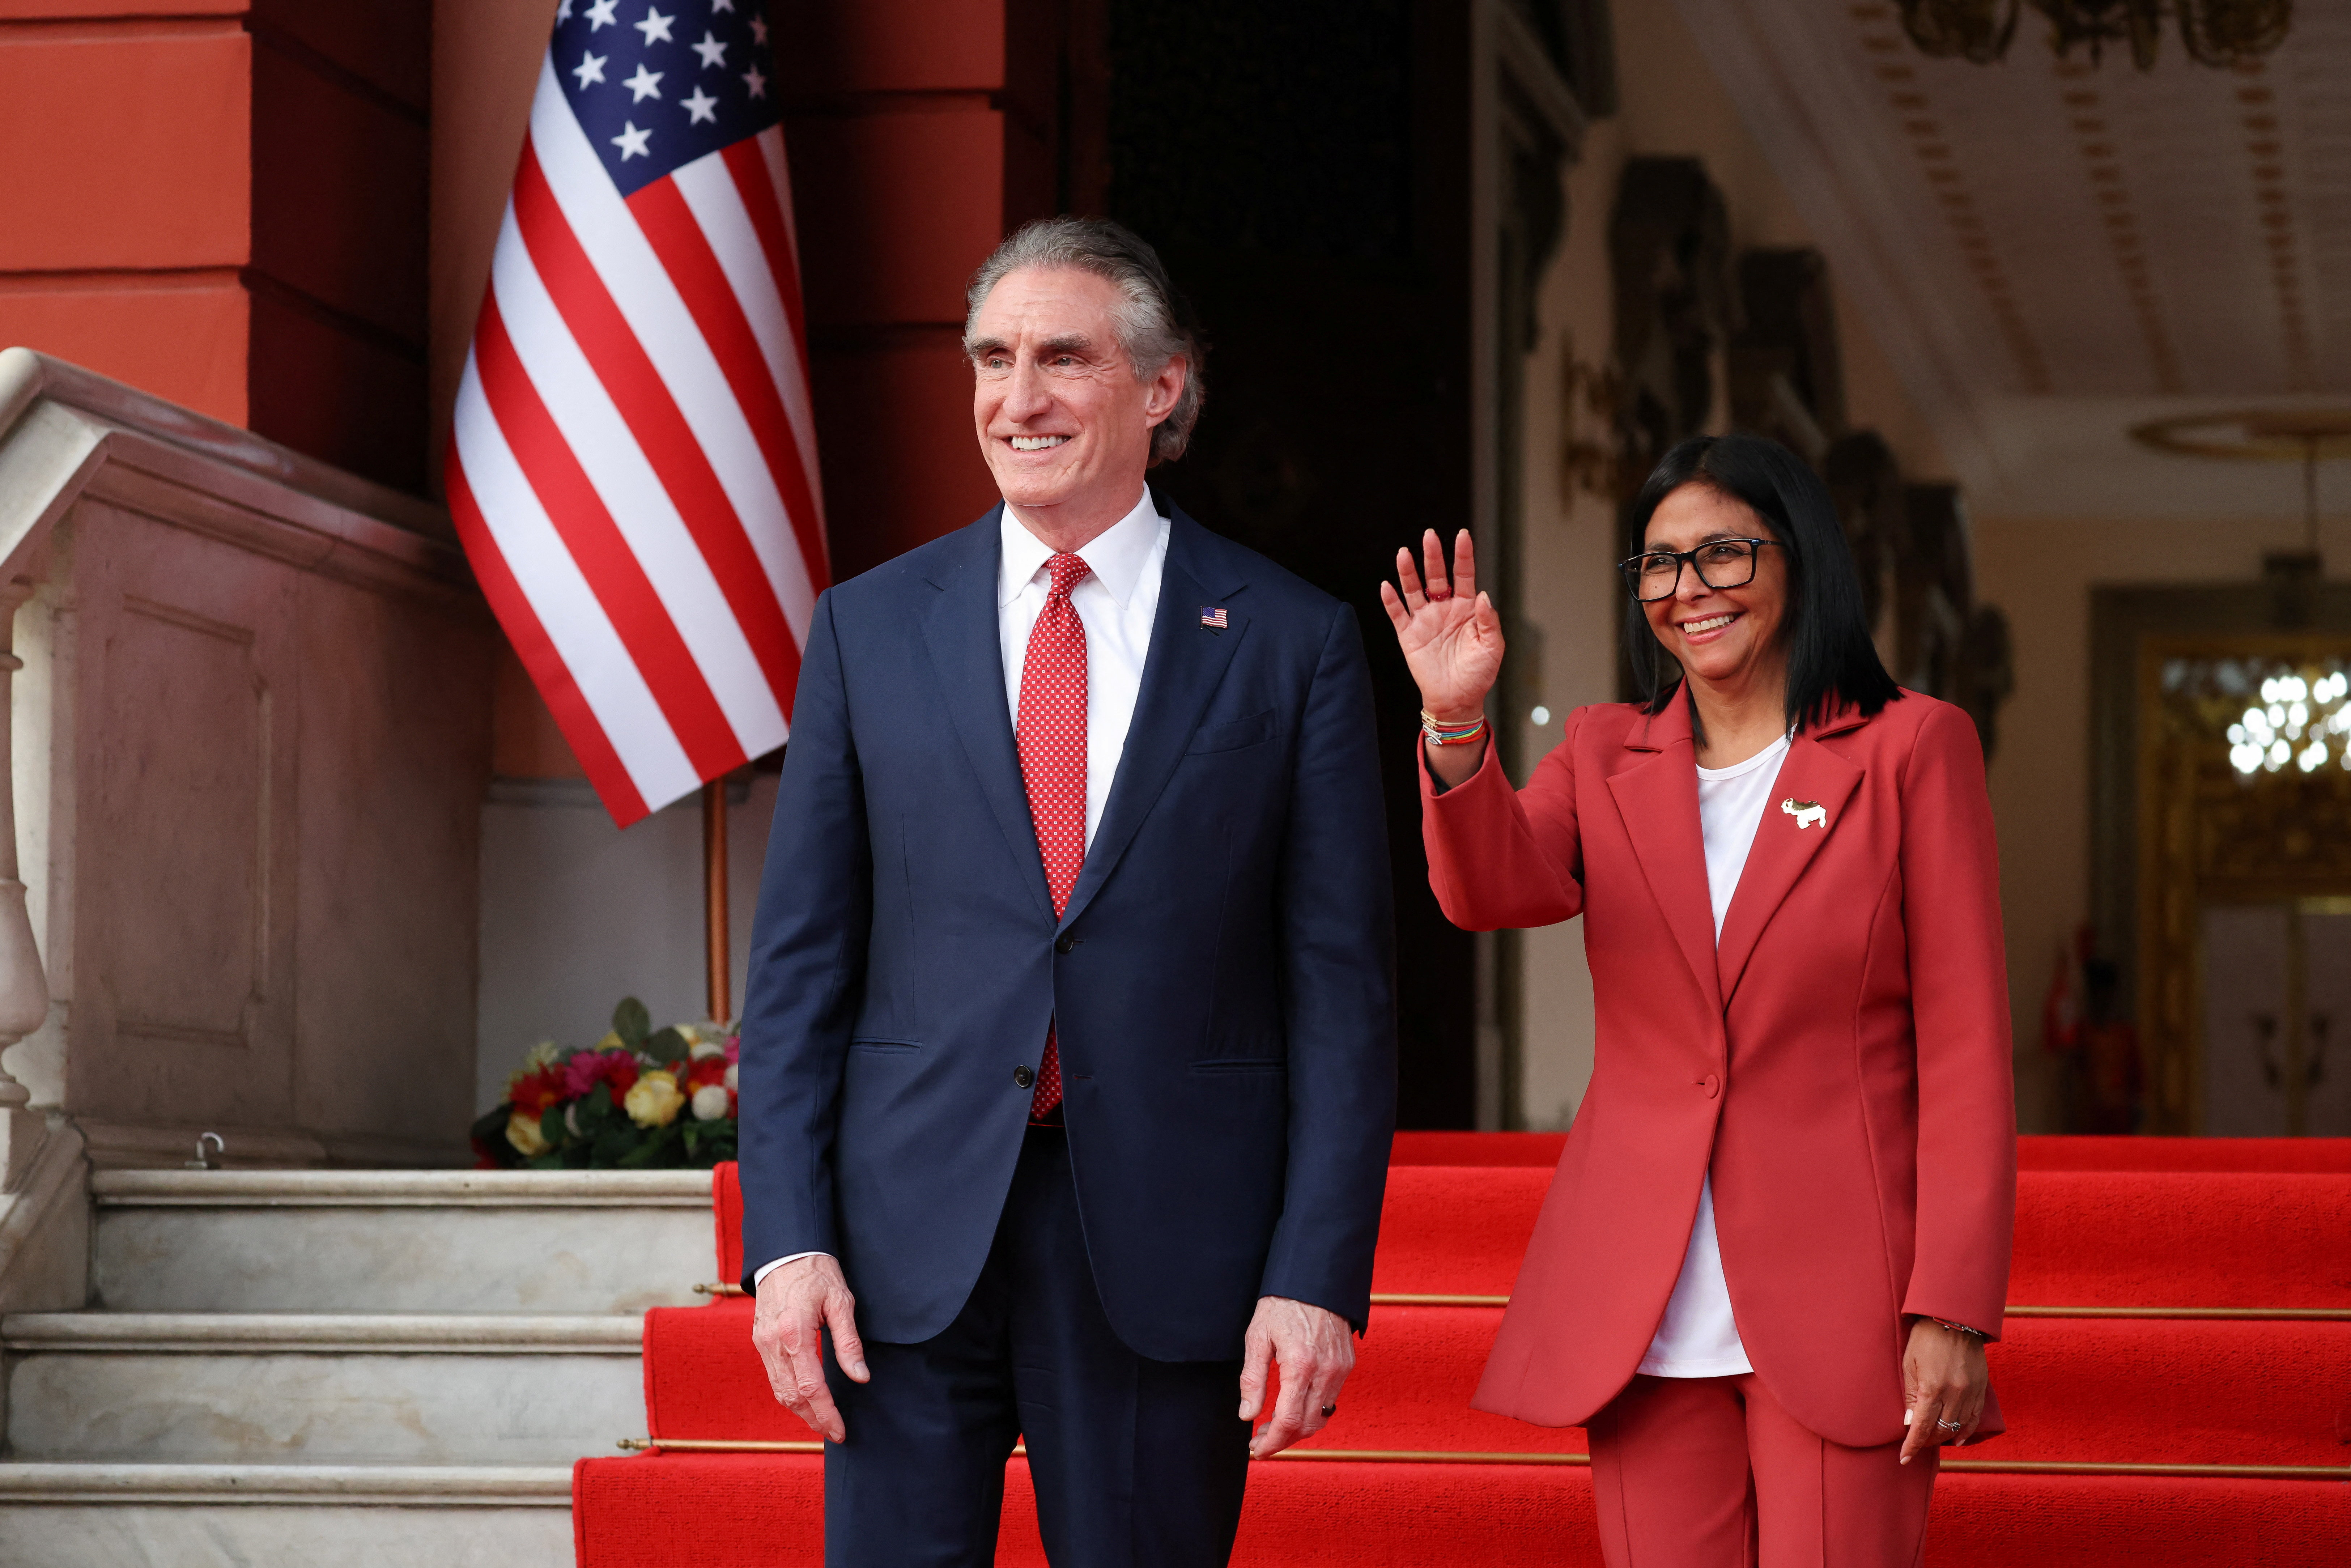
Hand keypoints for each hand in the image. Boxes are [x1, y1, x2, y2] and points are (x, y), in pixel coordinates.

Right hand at [751, 1254, 868, 1442]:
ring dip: (800, 1411)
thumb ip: (848, 1342)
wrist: (785, 1252)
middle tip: (834, 1432)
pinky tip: (805, 1400)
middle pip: (792, 1395)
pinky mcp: (760, 1340)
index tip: (840, 1430)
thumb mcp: (841, 1301)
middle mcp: (773, 1342)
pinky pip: (774, 1377)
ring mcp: (762, 1343)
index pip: (811, 1386)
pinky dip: (789, 1394)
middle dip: (814, 1419)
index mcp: (794, 1332)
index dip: (826, 1412)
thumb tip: (859, 1377)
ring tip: (822, 1422)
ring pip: (779, 1390)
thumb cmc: (816, 1272)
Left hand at [1237, 1295, 1355, 1458]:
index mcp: (1300, 1365)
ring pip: (1320, 1417)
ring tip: (1273, 1427)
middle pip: (1306, 1426)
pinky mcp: (1346, 1365)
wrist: (1315, 1279)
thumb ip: (1252, 1379)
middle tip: (1260, 1441)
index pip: (1288, 1421)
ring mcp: (1339, 1370)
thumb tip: (1247, 1415)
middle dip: (1282, 1441)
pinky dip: (1311, 1412)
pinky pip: (1330, 1400)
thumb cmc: (1282, 1304)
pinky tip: (1293, 1406)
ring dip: (1297, 1429)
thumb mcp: (1258, 1337)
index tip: (1256, 1450)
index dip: (1272, 1443)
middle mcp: (1325, 1372)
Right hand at [1378, 528, 1503, 724]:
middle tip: (1429, 536)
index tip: (1462, 535)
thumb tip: (1482, 595)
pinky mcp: (1409, 636)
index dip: (1463, 555)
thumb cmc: (1479, 674)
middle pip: (1436, 576)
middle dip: (1433, 556)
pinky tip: (1387, 586)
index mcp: (1466, 608)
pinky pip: (1397, 614)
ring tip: (1404, 553)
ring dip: (1408, 572)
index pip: (1463, 575)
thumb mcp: (1492, 646)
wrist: (1458, 700)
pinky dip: (1391, 601)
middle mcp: (1444, 609)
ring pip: (1414, 590)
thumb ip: (1488, 620)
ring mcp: (1425, 621)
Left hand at [1900, 1316, 1988, 1462]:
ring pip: (1958, 1427)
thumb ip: (1909, 1394)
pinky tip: (1957, 1438)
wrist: (1954, 1318)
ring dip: (1944, 1437)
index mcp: (1932, 1388)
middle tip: (1915, 1443)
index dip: (1912, 1446)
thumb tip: (1909, 1422)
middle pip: (1940, 1430)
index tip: (1904, 1458)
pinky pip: (1974, 1417)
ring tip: (1932, 1440)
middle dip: (1926, 1441)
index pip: (1921, 1427)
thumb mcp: (1909, 1363)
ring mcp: (1970, 1392)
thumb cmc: (1925, 1338)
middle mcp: (1954, 1394)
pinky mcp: (1981, 1388)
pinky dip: (1966, 1431)